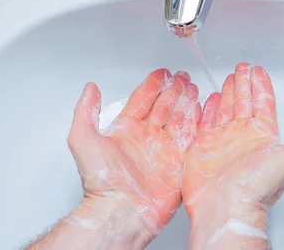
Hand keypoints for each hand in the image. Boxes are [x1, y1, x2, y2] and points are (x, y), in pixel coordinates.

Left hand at [29, 69, 200, 249]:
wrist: (120, 210)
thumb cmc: (101, 182)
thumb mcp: (83, 140)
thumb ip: (85, 111)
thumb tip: (89, 89)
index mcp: (126, 130)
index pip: (142, 99)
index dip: (153, 84)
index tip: (161, 73)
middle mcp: (146, 137)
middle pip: (164, 106)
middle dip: (174, 89)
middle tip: (182, 77)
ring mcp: (163, 149)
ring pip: (178, 118)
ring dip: (186, 101)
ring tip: (193, 88)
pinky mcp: (178, 162)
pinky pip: (190, 137)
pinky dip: (196, 122)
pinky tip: (200, 109)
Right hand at [182, 63, 283, 249]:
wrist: (227, 205)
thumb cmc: (258, 186)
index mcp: (262, 135)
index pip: (263, 103)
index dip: (261, 85)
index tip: (258, 71)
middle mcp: (242, 136)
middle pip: (244, 101)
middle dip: (244, 83)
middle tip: (242, 67)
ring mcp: (222, 140)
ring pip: (226, 108)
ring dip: (228, 92)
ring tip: (229, 77)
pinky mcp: (203, 146)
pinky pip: (205, 121)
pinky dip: (208, 109)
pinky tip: (210, 99)